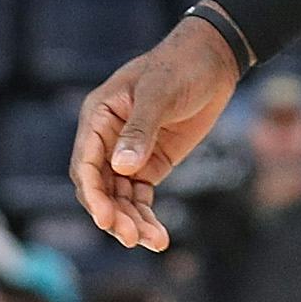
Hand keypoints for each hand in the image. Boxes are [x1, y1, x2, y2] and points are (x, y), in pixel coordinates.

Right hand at [71, 16, 242, 251]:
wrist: (214, 60)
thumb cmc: (181, 66)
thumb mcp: (160, 93)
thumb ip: (140, 129)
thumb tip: (121, 167)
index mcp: (98, 118)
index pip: (86, 164)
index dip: (93, 194)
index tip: (106, 219)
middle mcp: (107, 140)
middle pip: (100, 187)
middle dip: (114, 214)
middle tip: (133, 237)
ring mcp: (129, 154)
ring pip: (120, 197)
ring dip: (133, 220)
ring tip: (153, 241)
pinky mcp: (151, 163)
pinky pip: (141, 195)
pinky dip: (147, 215)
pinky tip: (158, 236)